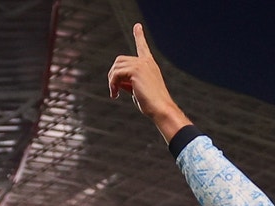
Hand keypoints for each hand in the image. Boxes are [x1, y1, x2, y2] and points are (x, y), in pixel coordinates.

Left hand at [108, 23, 190, 140]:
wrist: (161, 109)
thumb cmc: (152, 105)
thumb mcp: (138, 91)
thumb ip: (129, 83)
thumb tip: (117, 82)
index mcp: (150, 65)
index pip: (143, 47)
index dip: (139, 36)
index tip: (137, 26)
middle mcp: (146, 62)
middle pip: (120, 60)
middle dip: (113, 75)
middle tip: (114, 90)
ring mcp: (141, 64)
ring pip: (116, 67)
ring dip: (112, 81)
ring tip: (115, 93)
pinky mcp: (136, 70)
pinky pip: (116, 74)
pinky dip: (112, 84)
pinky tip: (115, 94)